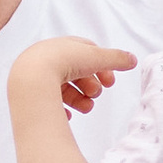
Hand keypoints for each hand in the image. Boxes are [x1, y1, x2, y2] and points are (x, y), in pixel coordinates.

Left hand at [15, 32, 137, 119]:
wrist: (32, 77)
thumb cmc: (64, 62)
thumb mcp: (96, 57)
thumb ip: (116, 59)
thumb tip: (132, 60)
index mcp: (62, 46)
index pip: (85, 54)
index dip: (101, 67)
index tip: (110, 82)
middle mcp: (48, 59)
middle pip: (75, 73)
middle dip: (91, 86)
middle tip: (97, 95)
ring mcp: (36, 76)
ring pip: (63, 88)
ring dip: (79, 99)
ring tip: (87, 108)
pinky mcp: (29, 93)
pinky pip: (47, 103)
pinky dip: (61, 109)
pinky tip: (68, 115)